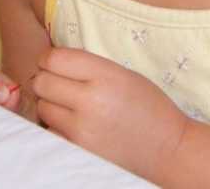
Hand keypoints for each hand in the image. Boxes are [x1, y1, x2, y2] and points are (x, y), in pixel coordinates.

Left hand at [32, 46, 187, 181]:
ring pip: (42, 108)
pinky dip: (56, 127)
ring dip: (50, 103)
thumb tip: (52, 62)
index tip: (53, 61)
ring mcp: (81, 130)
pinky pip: (51, 133)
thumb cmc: (148, 106)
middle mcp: (89, 101)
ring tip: (68, 105)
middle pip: (41, 82)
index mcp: (104, 75)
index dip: (48, 57)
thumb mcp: (123, 73)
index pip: (55, 59)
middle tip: (58, 82)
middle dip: (46, 79)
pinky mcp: (78, 151)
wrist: (168, 149)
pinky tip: (73, 125)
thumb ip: (88, 66)